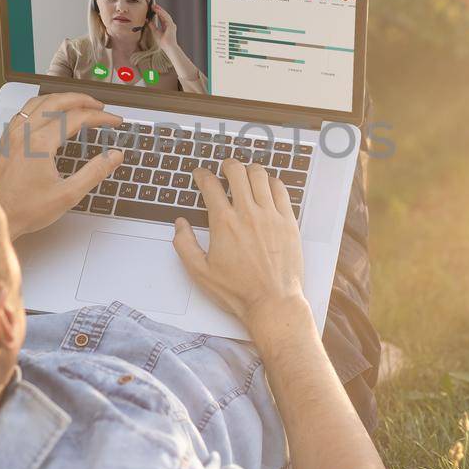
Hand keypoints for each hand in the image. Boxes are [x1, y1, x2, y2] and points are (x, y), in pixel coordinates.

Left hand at [0, 92, 123, 238]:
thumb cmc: (25, 210)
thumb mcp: (68, 195)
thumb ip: (95, 172)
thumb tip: (115, 156)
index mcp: (40, 143)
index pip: (77, 118)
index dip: (100, 118)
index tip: (114, 121)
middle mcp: (23, 133)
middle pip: (57, 101)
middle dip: (82, 100)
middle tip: (99, 107)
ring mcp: (11, 135)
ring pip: (37, 102)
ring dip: (60, 99)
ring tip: (77, 104)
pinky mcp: (4, 141)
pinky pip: (23, 112)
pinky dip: (41, 107)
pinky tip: (47, 115)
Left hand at [150, 3, 179, 51]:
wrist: (168, 48)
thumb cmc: (163, 42)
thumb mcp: (155, 32)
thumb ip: (152, 26)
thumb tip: (147, 20)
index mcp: (167, 27)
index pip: (162, 18)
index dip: (158, 13)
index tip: (153, 9)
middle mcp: (170, 25)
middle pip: (164, 15)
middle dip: (159, 10)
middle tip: (153, 5)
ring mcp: (171, 25)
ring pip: (165, 15)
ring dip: (160, 10)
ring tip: (154, 6)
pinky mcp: (171, 25)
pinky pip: (166, 17)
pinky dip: (161, 13)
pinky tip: (157, 10)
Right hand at [172, 160, 306, 336]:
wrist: (273, 303)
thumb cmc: (238, 291)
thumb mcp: (200, 272)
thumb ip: (184, 245)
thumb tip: (180, 224)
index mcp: (224, 223)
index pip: (210, 185)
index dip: (202, 175)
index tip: (200, 175)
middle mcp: (248, 213)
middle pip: (237, 172)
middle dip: (227, 165)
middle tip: (224, 168)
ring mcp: (271, 215)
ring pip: (260, 176)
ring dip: (249, 170)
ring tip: (245, 174)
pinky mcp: (288, 222)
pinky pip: (281, 190)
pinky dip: (272, 182)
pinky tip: (267, 186)